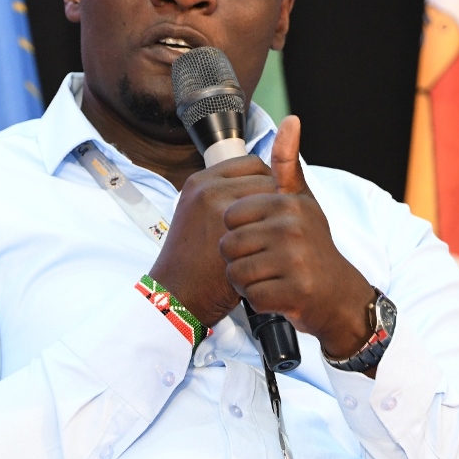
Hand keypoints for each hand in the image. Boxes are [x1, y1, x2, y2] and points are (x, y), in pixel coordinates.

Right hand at [147, 153, 277, 328]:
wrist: (179, 294)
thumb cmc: (192, 262)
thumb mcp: (199, 216)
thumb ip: (225, 197)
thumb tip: (263, 184)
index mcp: (200, 181)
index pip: (250, 164)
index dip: (265, 181)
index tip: (269, 203)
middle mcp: (208, 189)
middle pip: (265, 177)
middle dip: (275, 198)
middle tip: (277, 222)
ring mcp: (220, 208)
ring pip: (272, 198)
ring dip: (280, 214)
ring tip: (275, 236)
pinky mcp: (233, 231)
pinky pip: (272, 220)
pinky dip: (278, 232)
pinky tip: (275, 247)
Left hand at [220, 116, 376, 358]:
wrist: (339, 295)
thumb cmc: (313, 246)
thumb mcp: (302, 201)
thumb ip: (288, 164)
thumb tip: (290, 119)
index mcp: (287, 203)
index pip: (230, 217)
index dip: (238, 232)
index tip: (261, 239)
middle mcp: (292, 227)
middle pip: (229, 246)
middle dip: (239, 260)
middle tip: (265, 263)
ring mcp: (295, 260)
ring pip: (236, 272)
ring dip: (247, 282)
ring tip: (270, 278)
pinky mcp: (295, 291)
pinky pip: (252, 296)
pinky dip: (259, 301)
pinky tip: (277, 295)